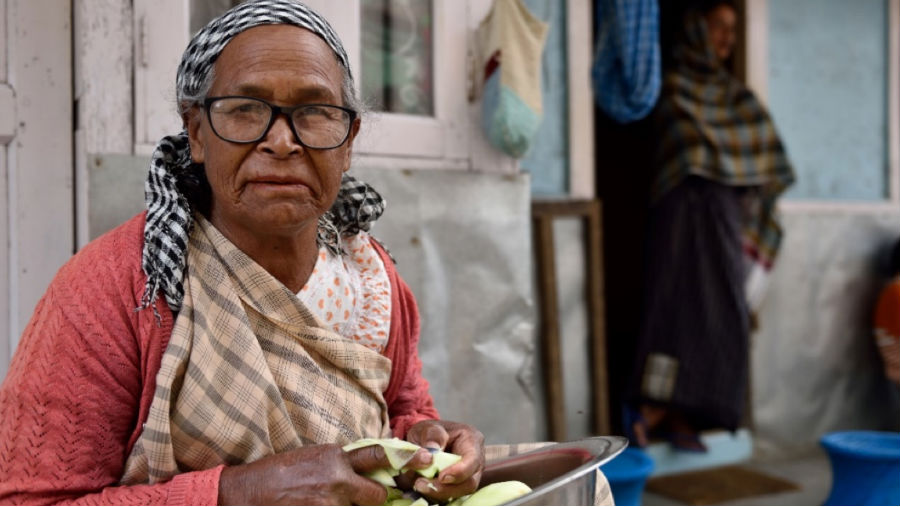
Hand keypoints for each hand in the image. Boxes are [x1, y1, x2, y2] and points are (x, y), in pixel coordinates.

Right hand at [217, 442, 432, 504]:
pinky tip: (315, 505)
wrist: (244, 492)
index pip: (378, 456)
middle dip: (374, 500)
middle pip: (376, 495)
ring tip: (323, 500)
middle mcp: (336, 479)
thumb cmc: (274, 474)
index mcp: (334, 457)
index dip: (404, 460)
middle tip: (362, 500)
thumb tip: (357, 470)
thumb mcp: (310, 458)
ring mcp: (329, 503)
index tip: (423, 460)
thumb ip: (337, 464)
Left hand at [403, 419, 484, 501]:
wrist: (425, 439)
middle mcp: (475, 461)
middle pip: (469, 482)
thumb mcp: (428, 427)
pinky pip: (450, 496)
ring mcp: (468, 475)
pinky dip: (434, 495)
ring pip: (459, 493)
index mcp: (472, 440)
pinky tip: (421, 487)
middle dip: (446, 488)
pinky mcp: (458, 486)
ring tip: (418, 484)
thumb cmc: (430, 431)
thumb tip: (430, 455)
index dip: (459, 472)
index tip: (441, 477)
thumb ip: (431, 437)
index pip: (473, 460)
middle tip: (421, 484)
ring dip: (438, 493)